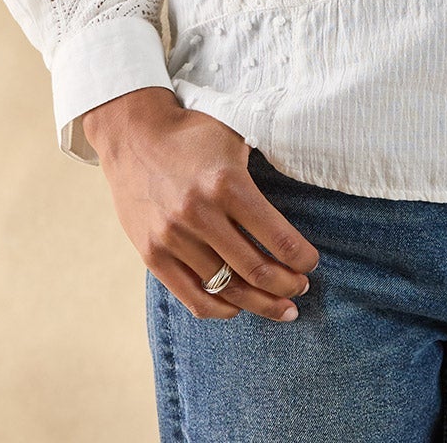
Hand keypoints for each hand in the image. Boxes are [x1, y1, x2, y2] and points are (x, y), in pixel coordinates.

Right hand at [80, 88, 319, 321]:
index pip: (277, 237)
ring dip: (260, 304)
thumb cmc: (194, 137)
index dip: (302, 258)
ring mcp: (173, 237)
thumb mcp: (235, 139)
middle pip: (255, 270)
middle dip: (287, 286)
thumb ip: (263, 170)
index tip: (311, 263)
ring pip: (227, 289)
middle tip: (301, 291)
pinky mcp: (152, 254)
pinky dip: (219, 310)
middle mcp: (200, 214)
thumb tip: (293, 204)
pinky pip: (191, 297)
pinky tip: (238, 309)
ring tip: (280, 308)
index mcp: (227, 183)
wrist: (134, 135)